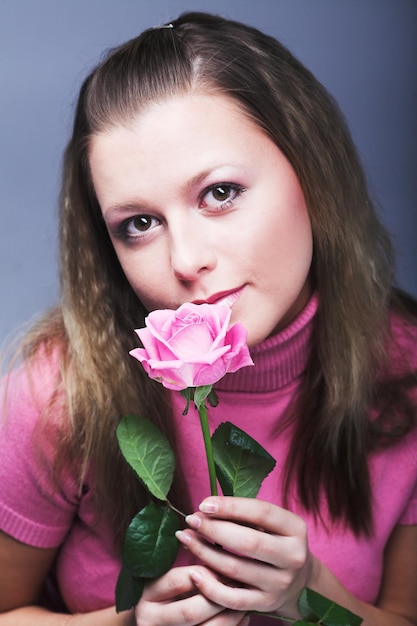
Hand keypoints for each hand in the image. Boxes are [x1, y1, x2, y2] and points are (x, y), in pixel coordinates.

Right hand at [134, 565, 248, 625]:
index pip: (176, 581)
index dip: (204, 572)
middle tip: (239, 581)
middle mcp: (151, 619)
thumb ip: (185, 560)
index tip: (224, 563)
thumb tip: (210, 535)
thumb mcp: (166, 574)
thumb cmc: (166, 590)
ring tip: (245, 598)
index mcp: (147, 595)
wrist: (155, 620)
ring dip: (230, 615)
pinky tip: (242, 614)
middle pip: (191, 611)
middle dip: (219, 596)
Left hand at [176, 496, 313, 618]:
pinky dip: (210, 586)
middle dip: (213, 529)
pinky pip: (232, 599)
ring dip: (204, 552)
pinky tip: (194, 572)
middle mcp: (292, 557)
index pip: (261, 513)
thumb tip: (204, 510)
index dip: (230, 506)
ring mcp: (280, 583)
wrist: (298, 581)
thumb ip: (244, 514)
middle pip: (247, 542)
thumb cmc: (275, 541)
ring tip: (186, 539)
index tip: (204, 503)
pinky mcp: (266, 603)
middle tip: (191, 520)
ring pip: (235, 569)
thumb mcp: (271, 524)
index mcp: (295, 529)